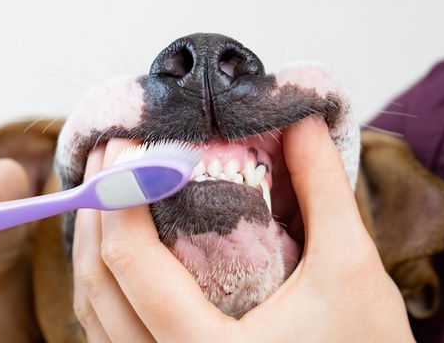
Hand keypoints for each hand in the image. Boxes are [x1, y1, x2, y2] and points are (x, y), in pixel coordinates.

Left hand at [70, 117, 414, 341]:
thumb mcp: (350, 266)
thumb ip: (323, 188)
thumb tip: (301, 121)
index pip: (131, 263)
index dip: (119, 192)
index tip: (125, 143)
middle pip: (96, 284)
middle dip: (95, 209)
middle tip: (108, 154)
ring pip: (94, 312)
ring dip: (93, 245)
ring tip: (109, 189)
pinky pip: (111, 329)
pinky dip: (107, 281)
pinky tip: (124, 242)